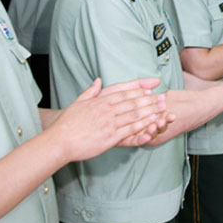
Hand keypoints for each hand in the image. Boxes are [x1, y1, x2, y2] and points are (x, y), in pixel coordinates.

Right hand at [51, 78, 167, 161]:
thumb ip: (90, 91)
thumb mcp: (78, 102)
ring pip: (135, 115)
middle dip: (150, 100)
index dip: (140, 91)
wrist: (59, 141)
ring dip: (151, 111)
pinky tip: (152, 123)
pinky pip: (130, 129)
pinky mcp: (110, 137)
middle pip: (133, 103)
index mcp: (101, 101)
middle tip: (164, 98)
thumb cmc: (66, 124)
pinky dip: (143, 125)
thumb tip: (98, 80)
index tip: (151, 89)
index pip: (124, 93)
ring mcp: (109, 123)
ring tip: (163, 109)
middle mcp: (107, 110)